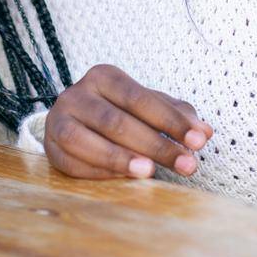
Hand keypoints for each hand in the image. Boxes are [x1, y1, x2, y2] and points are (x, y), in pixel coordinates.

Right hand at [44, 64, 212, 179]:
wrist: (74, 122)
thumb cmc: (119, 113)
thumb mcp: (148, 107)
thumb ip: (176, 116)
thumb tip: (205, 132)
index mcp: (104, 77)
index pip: (140, 99)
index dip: (171, 121)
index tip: (199, 141)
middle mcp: (77, 94)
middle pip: (117, 121)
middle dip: (156, 145)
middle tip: (187, 165)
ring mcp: (59, 120)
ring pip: (87, 141)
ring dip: (120, 158)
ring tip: (151, 173)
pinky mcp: (51, 148)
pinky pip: (74, 163)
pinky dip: (100, 172)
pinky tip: (125, 179)